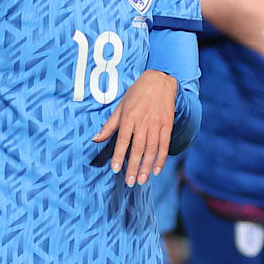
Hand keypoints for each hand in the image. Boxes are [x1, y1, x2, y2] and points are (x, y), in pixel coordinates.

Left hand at [92, 69, 178, 185]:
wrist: (160, 81)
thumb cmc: (137, 93)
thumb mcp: (121, 106)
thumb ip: (109, 125)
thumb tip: (95, 139)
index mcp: (129, 116)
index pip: (123, 139)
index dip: (119, 155)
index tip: (115, 169)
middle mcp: (143, 121)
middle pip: (138, 148)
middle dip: (134, 167)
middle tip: (130, 182)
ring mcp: (157, 124)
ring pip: (152, 149)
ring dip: (147, 166)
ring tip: (142, 180)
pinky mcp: (168, 125)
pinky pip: (165, 145)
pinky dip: (161, 158)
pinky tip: (157, 170)